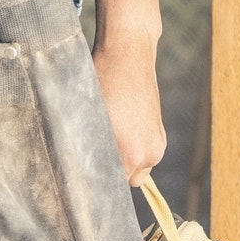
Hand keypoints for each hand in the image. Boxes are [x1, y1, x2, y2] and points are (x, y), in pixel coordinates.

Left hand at [93, 34, 165, 184]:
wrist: (128, 53)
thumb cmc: (100, 81)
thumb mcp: (87, 116)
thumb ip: (87, 149)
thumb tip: (79, 168)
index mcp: (131, 153)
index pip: (113, 187)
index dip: (97, 183)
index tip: (85, 177)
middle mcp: (149, 153)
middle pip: (127, 181)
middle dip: (112, 172)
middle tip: (93, 153)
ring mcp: (158, 142)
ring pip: (138, 168)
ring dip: (124, 160)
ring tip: (107, 136)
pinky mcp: (160, 132)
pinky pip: (145, 153)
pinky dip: (133, 148)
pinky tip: (120, 128)